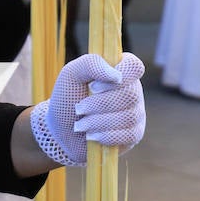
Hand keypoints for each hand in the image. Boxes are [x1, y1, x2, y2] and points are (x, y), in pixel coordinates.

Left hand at [30, 52, 145, 166]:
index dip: (119, 76)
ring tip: (80, 124)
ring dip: (98, 122)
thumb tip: (116, 75)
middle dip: (99, 104)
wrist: (63, 130)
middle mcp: (132, 89)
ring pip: (129, 116)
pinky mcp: (135, 133)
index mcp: (120, 69)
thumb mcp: (71, 75)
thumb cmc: (68, 97)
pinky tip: (91, 135)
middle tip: (78, 109)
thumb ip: (90, 64)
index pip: (134, 66)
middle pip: (130, 94)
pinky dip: (106, 136)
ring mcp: (136, 112)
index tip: (93, 86)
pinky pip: (130, 135)